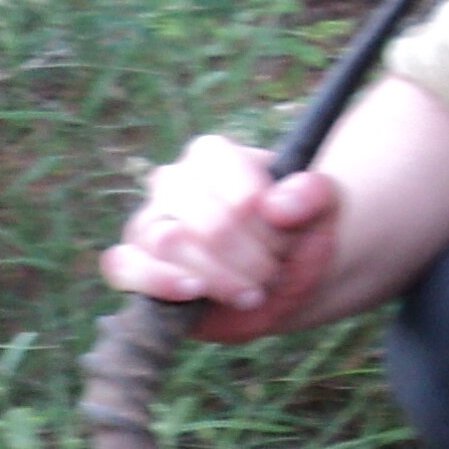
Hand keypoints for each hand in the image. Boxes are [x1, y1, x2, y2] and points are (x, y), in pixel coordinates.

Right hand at [99, 133, 340, 341]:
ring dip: (221, 279)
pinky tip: (194, 292)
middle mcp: (172, 181)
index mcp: (213, 156)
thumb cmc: (296, 237)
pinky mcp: (133, 261)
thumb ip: (315, 193)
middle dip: (253, 262)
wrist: (279, 282)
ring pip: (167, 243)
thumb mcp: (324, 210)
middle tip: (271, 274)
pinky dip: (159, 282)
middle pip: (210, 224)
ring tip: (248, 292)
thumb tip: (277, 207)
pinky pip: (124, 266)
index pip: (241, 195)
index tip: (287, 240)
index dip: (271, 230)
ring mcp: (148, 221)